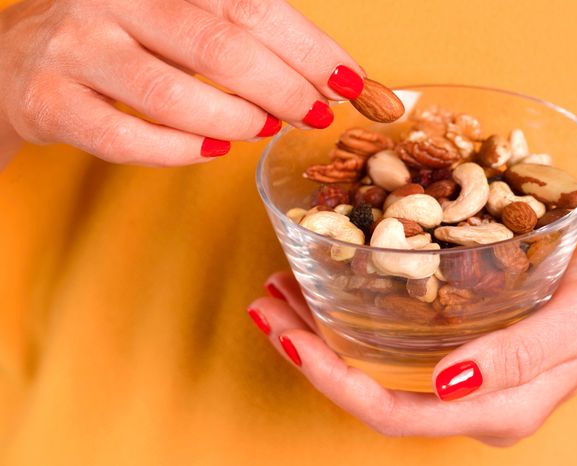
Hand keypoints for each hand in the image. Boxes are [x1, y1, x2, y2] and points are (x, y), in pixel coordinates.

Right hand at [0, 0, 363, 164]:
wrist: (17, 61)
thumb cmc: (121, 38)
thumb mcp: (176, 15)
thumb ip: (241, 32)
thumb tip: (327, 76)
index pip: (249, 4)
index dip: (307, 46)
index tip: (348, 80)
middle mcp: (114, 1)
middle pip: (218, 45)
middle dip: (282, 87)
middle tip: (315, 112)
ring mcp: (76, 50)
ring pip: (170, 94)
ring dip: (234, 118)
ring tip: (265, 128)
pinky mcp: (51, 103)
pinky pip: (125, 138)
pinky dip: (178, 151)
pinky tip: (212, 149)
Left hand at [246, 238, 576, 445]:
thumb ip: (518, 357)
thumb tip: (445, 385)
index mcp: (497, 410)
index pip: (397, 415)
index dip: (337, 385)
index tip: (291, 340)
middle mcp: (474, 403)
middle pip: (375, 397)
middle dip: (313, 357)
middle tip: (265, 307)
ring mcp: (469, 380)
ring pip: (380, 373)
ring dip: (325, 336)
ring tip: (280, 293)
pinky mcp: (468, 350)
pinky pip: (400, 347)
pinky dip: (357, 319)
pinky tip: (332, 288)